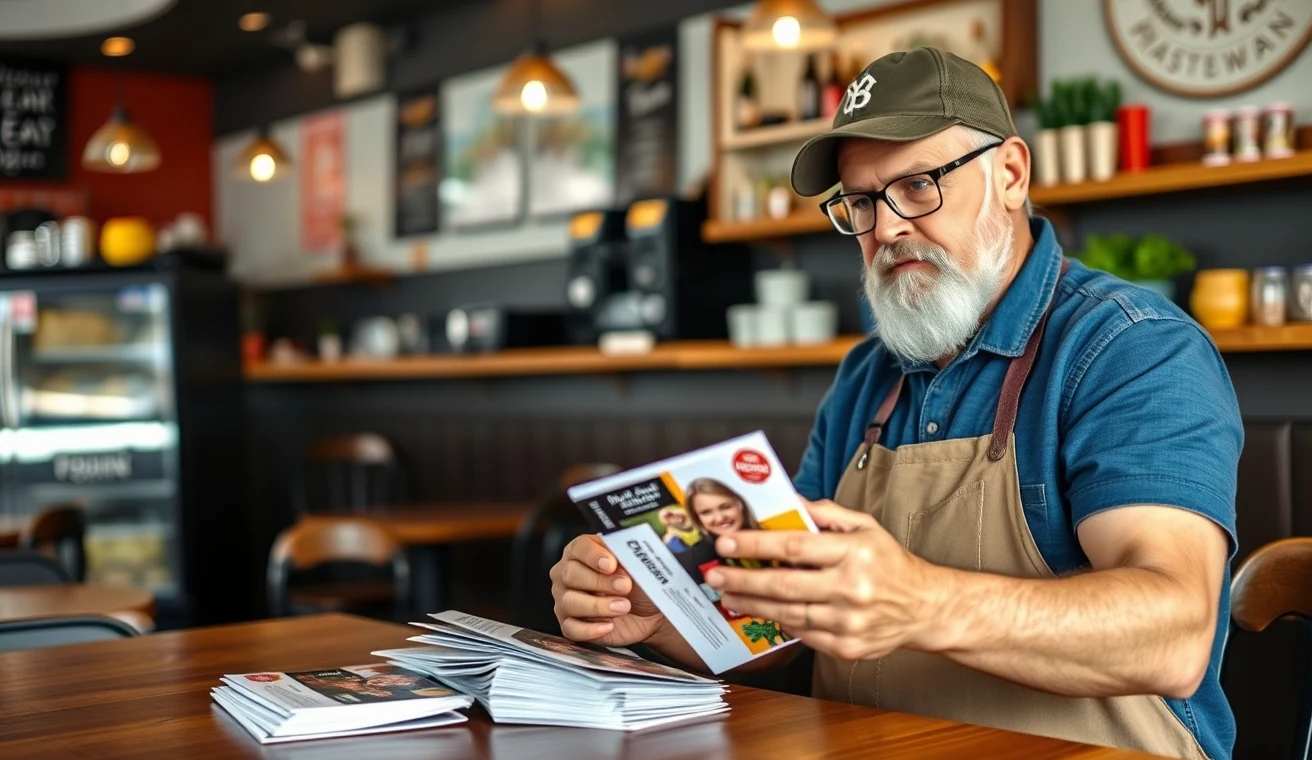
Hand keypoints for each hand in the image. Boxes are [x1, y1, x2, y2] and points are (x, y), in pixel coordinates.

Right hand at [550, 534, 666, 646]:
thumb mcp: (636, 563)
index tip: (611, 564)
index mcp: (581, 552)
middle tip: (625, 586)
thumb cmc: (639, 581)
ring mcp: (565, 600)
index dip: (594, 555)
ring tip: (623, 606)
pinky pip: (570, 628)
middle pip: (570, 574)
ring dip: (598, 606)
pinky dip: (590, 629)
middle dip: (600, 581)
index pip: (579, 548)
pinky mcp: (570, 625)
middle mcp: (567, 574)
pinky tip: (609, 625)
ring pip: (570, 602)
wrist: (649, 611)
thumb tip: (620, 554)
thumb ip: (626, 554)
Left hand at [706, 501, 947, 661]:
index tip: (727, 542)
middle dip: (743, 578)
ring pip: (788, 614)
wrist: (925, 608)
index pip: (795, 546)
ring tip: (729, 594)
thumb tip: (789, 503)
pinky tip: (763, 611)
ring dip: (753, 604)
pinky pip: (803, 635)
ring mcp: (848, 622)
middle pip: (784, 584)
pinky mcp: (846, 648)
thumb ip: (826, 514)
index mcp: (855, 552)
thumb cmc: (891, 563)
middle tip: (715, 574)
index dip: (756, 544)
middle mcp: (851, 588)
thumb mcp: (866, 526)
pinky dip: (781, 623)